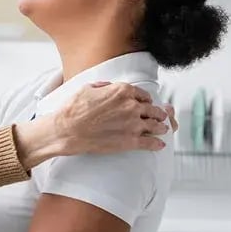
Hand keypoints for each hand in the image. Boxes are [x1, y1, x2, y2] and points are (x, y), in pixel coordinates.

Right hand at [43, 82, 171, 156]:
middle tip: (160, 116)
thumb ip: (104, 86)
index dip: (145, 100)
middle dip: (157, 113)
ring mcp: (133, 124)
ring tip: (163, 129)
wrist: (67, 130)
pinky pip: (151, 143)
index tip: (145, 104)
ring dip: (161, 127)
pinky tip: (159, 145)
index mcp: (123, 91)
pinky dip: (157, 144)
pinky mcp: (130, 141)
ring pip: (156, 125)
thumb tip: (109, 87)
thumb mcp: (87, 88)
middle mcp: (132, 106)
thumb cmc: (74, 109)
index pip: (143, 95)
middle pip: (153, 110)